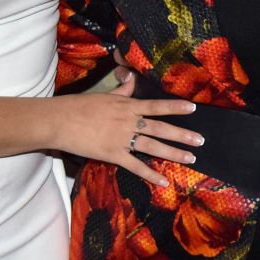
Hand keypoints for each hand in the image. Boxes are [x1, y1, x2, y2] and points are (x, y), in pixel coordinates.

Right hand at [54, 88, 203, 189]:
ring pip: (153, 147)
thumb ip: (122, 89)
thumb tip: (132, 77)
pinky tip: (164, 181)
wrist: (58, 121)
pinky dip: (150, 175)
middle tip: (200, 141)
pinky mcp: (112, 154)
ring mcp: (121, 139)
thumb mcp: (104, 94)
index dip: (176, 107)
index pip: (156, 105)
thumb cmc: (79, 106)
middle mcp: (128, 122)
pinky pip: (135, 166)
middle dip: (182, 135)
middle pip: (160, 129)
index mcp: (127, 106)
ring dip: (173, 153)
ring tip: (191, 158)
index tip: (193, 108)